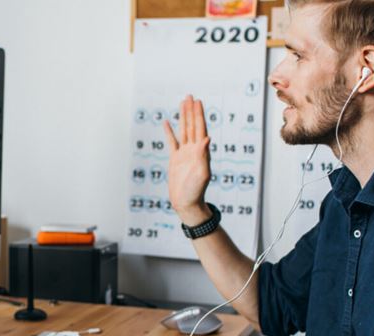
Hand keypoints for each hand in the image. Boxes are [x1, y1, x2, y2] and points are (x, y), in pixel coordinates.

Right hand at [164, 95, 211, 225]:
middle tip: (190, 96)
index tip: (197, 102)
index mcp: (201, 151)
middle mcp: (194, 149)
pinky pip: (171, 142)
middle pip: (192, 125)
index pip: (200, 129)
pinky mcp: (175, 159)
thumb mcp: (202, 173)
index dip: (199, 115)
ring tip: (182, 103)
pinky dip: (169, 132)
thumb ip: (203, 156)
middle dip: (191, 111)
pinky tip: (166, 122)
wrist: (186, 202)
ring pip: (183, 130)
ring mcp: (184, 153)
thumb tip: (207, 138)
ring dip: (183, 117)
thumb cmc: (196, 190)